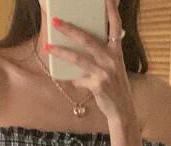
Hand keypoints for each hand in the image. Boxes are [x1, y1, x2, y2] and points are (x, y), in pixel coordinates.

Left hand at [46, 0, 135, 123]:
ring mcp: (105, 72)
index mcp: (116, 51)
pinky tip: (71, 80)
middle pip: (88, 39)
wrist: (122, 110)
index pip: (115, 26)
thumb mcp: (113, 67)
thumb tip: (80, 47)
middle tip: (55, 21)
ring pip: (79, 58)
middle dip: (70, 29)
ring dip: (61, 52)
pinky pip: (79, 79)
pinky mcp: (98, 86)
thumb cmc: (115, 86)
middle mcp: (112, 59)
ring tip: (48, 46)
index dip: (111, 10)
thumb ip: (101, 56)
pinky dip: (74, 80)